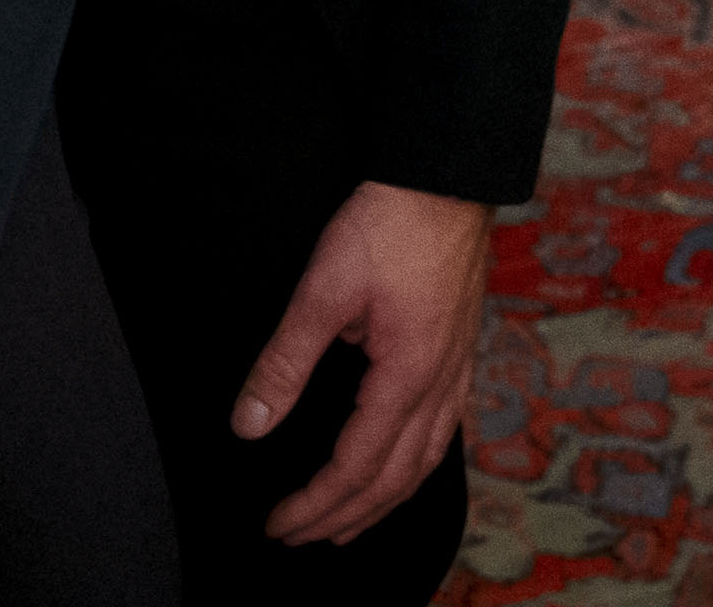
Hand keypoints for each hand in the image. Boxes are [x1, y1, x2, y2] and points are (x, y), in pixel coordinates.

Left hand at [236, 181, 489, 544]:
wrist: (448, 175)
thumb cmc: (389, 224)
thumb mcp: (322, 292)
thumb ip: (284, 365)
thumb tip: (249, 428)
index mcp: (406, 376)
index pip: (356, 466)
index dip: (314, 504)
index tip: (277, 524)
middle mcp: (440, 382)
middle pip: (395, 477)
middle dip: (345, 517)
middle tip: (300, 537)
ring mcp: (458, 365)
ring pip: (428, 458)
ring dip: (385, 500)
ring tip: (350, 524)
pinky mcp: (463, 346)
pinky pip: (445, 428)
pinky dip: (417, 463)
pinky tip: (404, 461)